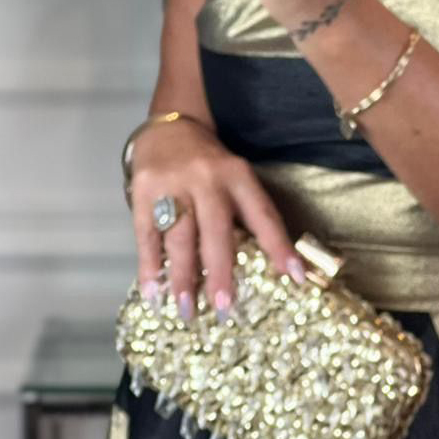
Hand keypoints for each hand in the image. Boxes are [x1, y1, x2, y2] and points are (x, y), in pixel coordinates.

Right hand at [128, 119, 306, 320]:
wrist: (168, 128)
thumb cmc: (211, 166)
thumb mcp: (237, 179)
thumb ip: (249, 214)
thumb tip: (273, 267)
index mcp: (238, 176)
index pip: (263, 215)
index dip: (280, 246)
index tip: (295, 277)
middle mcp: (207, 180)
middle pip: (216, 232)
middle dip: (220, 273)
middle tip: (225, 308)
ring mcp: (172, 186)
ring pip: (180, 238)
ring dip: (182, 278)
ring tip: (186, 310)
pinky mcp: (143, 192)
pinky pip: (147, 235)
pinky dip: (149, 266)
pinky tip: (153, 292)